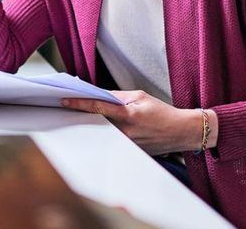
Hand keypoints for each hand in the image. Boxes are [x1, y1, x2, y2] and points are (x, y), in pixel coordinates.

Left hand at [61, 90, 200, 155]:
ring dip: (93, 123)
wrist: (181, 131)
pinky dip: (105, 131)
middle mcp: (126, 132)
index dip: (79, 103)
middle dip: (83, 114)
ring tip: (80, 115)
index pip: (98, 107)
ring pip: (103, 131)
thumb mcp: (140, 97)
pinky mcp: (129, 151)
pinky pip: (112, 139)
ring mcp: (127, 144)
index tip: (64, 100)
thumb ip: (117, 96)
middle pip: (97, 121)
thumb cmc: (162, 112)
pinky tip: (101, 126)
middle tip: (67, 106)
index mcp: (128, 115)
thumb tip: (99, 95)